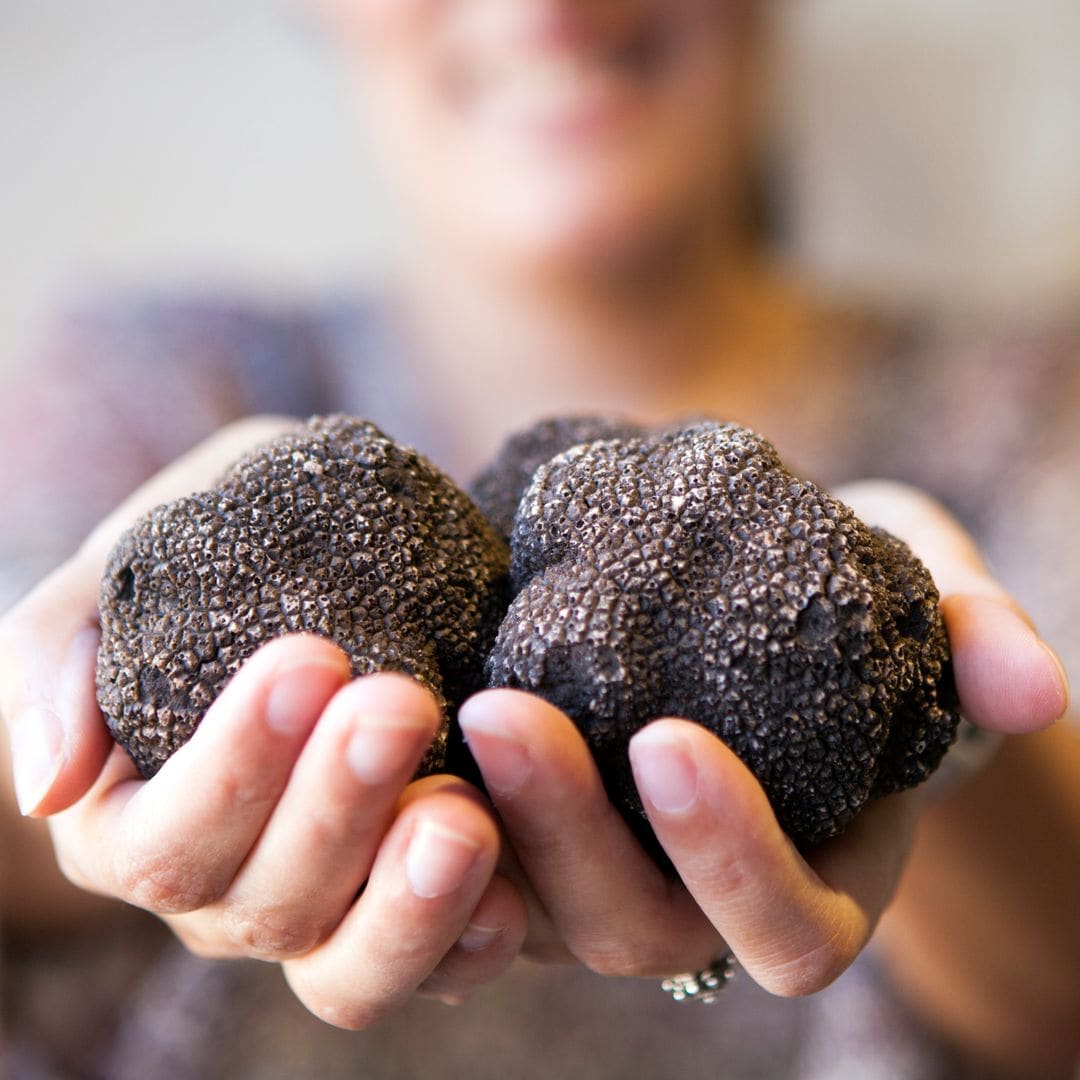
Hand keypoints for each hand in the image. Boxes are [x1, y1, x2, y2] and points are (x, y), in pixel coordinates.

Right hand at [0, 417, 526, 1025]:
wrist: (304, 565)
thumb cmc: (204, 567)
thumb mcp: (118, 581)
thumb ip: (59, 666)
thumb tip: (46, 787)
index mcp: (135, 833)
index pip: (169, 841)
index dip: (235, 767)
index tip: (310, 660)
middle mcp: (226, 899)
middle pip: (270, 902)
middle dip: (336, 807)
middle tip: (398, 703)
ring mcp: (325, 917)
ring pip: (352, 968)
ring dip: (410, 901)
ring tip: (463, 816)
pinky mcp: (413, 912)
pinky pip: (443, 965)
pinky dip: (474, 933)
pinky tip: (513, 882)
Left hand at [458, 481, 1069, 994]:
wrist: (750, 596)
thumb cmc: (856, 608)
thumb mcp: (925, 599)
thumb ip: (974, 635)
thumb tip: (1032, 683)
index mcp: (810, 878)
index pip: (782, 924)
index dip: (729, 852)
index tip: (669, 739)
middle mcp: (697, 900)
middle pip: (629, 926)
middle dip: (567, 830)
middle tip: (502, 709)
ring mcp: (602, 872)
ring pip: (529, 904)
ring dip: (480, 818)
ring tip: (434, 701)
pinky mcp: (527, 828)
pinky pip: (464, 850)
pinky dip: (421, 807)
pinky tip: (380, 714)